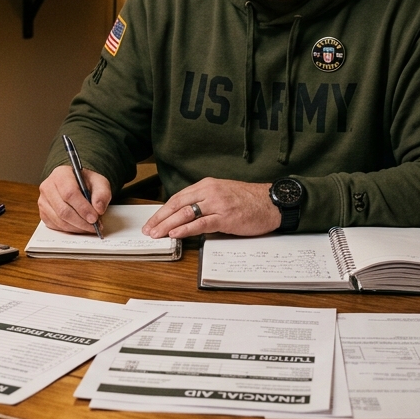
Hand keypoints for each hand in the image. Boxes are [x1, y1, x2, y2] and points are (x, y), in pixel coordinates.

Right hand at [38, 164, 110, 233]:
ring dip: (76, 227)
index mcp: (61, 174)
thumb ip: (102, 194)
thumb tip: (99, 209)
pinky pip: (55, 226)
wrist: (77, 184)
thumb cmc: (87, 182)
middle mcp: (48, 186)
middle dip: (81, 222)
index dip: (82, 208)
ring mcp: (43, 201)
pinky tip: (80, 227)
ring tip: (90, 227)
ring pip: (59, 220)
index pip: (69, 193)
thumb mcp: (99, 183)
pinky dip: (70, 229)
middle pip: (63, 210)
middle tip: (94, 226)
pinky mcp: (43, 213)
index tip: (94, 218)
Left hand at [143, 178, 280, 238]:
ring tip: (157, 234)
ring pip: (185, 213)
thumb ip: (205, 201)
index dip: (163, 210)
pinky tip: (175, 234)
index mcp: (207, 185)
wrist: (271, 202)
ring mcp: (217, 204)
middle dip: (160, 218)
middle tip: (148, 230)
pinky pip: (201, 223)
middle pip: (177, 204)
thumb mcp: (223, 193)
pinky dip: (185, 229)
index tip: (152, 220)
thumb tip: (186, 216)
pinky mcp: (225, 217)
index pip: (178, 197)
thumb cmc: (249, 200)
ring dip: (168, 225)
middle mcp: (209, 191)